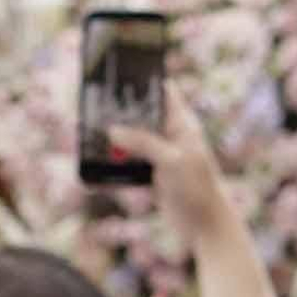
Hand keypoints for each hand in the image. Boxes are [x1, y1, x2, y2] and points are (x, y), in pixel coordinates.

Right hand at [113, 84, 231, 257]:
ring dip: (116, 136)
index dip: (145, 79)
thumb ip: (143, 142)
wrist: (205, 226)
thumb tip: (111, 130)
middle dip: (122, 109)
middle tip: (96, 100)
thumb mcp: (171, 160)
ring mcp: (162, 154)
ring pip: (133, 137)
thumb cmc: (197, 188)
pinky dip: (117, 158)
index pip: (163, 91)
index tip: (122, 69)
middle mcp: (172, 135)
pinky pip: (130, 159)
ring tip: (91, 127)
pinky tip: (99, 155)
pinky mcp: (153, 173)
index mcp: (183, 124)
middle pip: (143, 114)